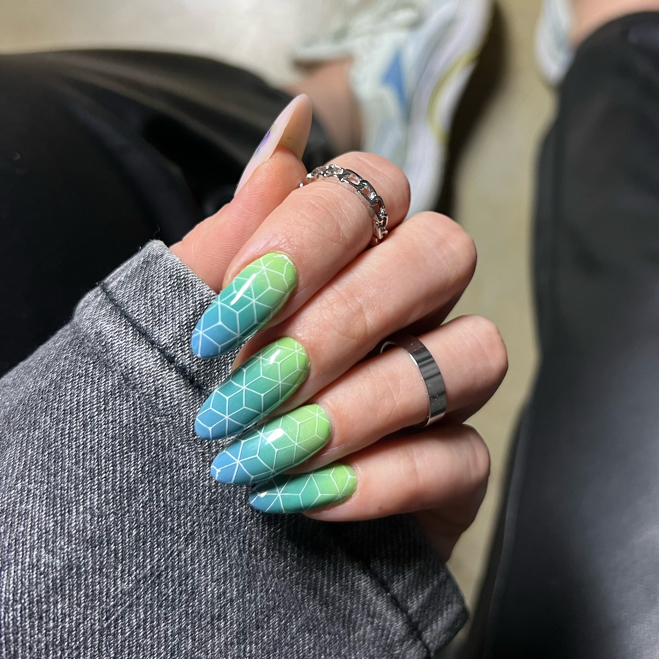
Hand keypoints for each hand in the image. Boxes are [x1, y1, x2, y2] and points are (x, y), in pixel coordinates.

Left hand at [172, 144, 505, 559]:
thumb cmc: (190, 405)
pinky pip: (464, 456)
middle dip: (345, 319)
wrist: (183, 537)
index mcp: (348, 253)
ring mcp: (442, 385)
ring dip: (364, 402)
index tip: (229, 311)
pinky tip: (306, 498)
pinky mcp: (457, 469)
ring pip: (475, 350)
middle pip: (445, 251)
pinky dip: (383, 477)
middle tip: (253, 386)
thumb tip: (293, 121)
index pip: (374, 186)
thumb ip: (237, 231)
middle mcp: (410, 305)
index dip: (310, 235)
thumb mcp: (188, 319)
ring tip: (271, 452)